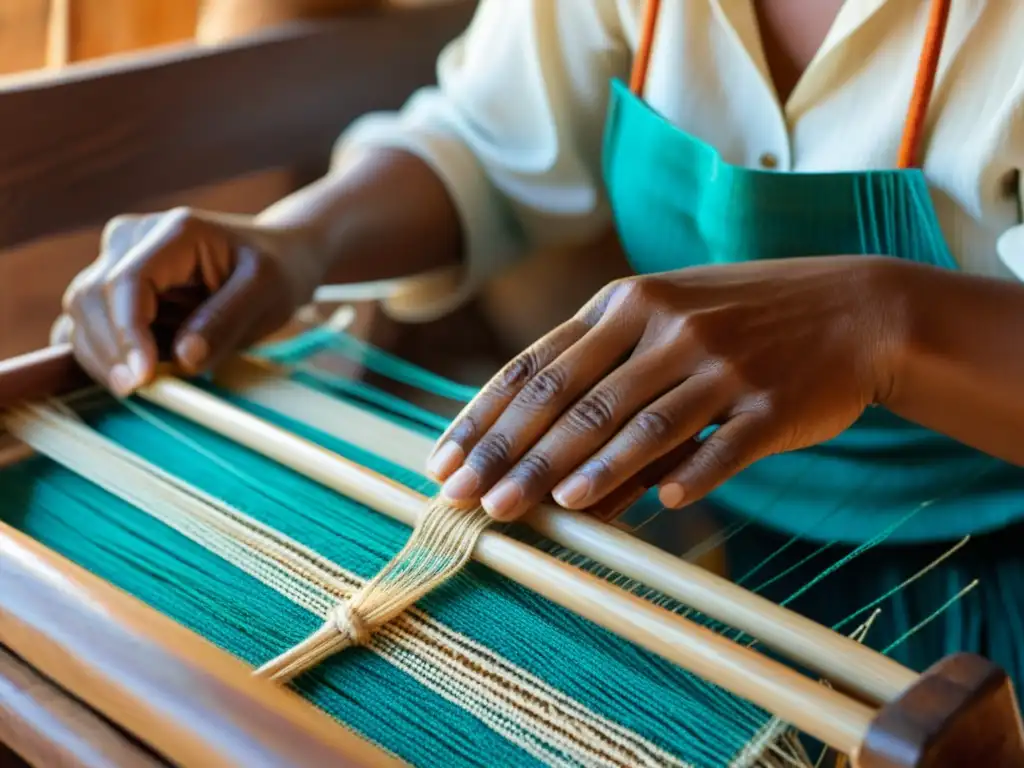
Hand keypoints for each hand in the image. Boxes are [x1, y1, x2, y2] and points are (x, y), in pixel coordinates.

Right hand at [54, 207, 324, 394]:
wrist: (278, 259)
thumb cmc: (277, 272)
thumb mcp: (267, 293)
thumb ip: (226, 321)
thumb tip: (183, 358)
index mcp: (174, 232)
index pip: (127, 282)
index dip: (127, 333)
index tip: (142, 378)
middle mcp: (133, 239)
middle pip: (92, 299)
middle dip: (110, 352)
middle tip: (143, 391)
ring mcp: (117, 261)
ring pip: (81, 314)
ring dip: (104, 357)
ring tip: (149, 383)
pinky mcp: (114, 288)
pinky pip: (87, 325)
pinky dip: (101, 354)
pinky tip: (129, 375)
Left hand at [427, 256, 908, 520]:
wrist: (853, 308)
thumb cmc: (738, 324)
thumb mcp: (665, 328)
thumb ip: (604, 384)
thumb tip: (551, 474)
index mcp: (626, 302)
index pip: (536, 367)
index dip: (485, 419)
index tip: (444, 463)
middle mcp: (666, 325)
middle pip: (576, 400)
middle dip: (516, 455)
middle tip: (473, 501)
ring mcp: (722, 361)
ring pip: (641, 423)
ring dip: (588, 470)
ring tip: (541, 508)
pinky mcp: (773, 401)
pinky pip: (724, 446)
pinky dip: (690, 476)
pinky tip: (657, 508)